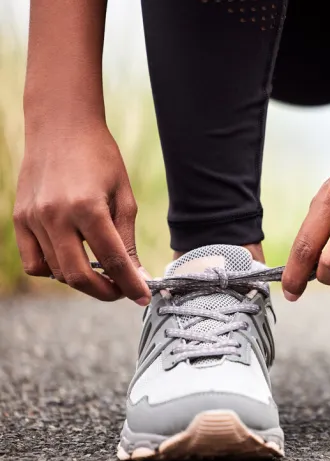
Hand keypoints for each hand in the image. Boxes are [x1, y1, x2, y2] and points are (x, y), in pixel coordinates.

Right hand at [13, 125, 150, 304]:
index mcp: (88, 207)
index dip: (130, 284)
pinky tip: (72, 261)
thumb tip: (137, 274)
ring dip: (81, 281)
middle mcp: (56, 216)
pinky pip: (34, 262)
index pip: (112, 260)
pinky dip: (53, 271)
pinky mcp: (19, 219)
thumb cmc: (100, 158)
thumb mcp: (123, 196)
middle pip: (78, 275)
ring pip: (56, 272)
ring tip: (101, 274)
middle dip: (105, 292)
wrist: (61, 127)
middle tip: (122, 292)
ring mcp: (33, 219)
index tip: (144, 297)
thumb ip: (127, 238)